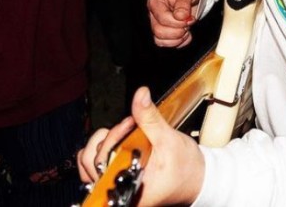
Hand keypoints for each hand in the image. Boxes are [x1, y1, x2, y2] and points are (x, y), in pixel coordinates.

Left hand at [78, 87, 203, 206]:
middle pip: (90, 161)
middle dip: (110, 137)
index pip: (101, 164)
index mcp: (128, 189)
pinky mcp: (115, 179)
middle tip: (129, 126)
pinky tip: (119, 140)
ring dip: (104, 142)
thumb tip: (140, 95)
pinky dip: (103, 149)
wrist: (196, 179)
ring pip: (89, 163)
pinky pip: (96, 166)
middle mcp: (117, 191)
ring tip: (124, 133)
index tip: (129, 124)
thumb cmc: (185, 169)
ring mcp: (114, 186)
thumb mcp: (168, 140)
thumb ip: (150, 118)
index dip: (112, 139)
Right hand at [147, 0, 200, 47]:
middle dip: (178, 31)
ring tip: (187, 28)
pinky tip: (186, 34)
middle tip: (188, 23)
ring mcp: (157, 23)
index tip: (188, 17)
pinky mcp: (164, 31)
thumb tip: (180, 16)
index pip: (162, 18)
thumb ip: (184, 1)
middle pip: (159, 32)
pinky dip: (179, 42)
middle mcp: (153, 14)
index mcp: (156, 1)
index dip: (177, 22)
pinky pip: (166, 44)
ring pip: (160, 40)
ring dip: (178, 38)